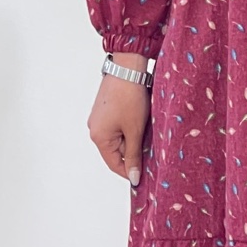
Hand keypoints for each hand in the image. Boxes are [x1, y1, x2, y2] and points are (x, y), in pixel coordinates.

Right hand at [88, 63, 149, 186]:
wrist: (127, 68)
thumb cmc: (130, 98)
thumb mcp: (135, 130)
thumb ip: (134, 156)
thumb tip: (134, 177)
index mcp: (99, 138)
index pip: (114, 165)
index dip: (130, 172)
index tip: (145, 176)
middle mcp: (95, 130)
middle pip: (116, 152)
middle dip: (134, 152)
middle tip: (152, 148)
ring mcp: (99, 120)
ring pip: (118, 138)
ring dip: (133, 139)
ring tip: (146, 131)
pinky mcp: (105, 111)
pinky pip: (117, 127)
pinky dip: (129, 128)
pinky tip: (141, 122)